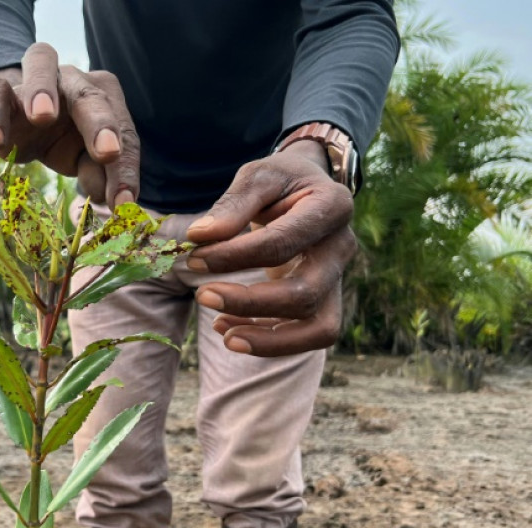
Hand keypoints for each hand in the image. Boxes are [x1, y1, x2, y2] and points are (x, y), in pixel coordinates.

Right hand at [0, 43, 139, 207]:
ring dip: (42, 89)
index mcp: (104, 96)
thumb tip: (105, 197)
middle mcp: (75, 80)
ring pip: (42, 65)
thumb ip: (98, 174)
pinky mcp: (0, 88)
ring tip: (42, 116)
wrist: (21, 118)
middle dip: (100, 123)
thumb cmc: (64, 138)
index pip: (121, 131)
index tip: (124, 200)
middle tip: (109, 153)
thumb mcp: (84, 160)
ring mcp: (36, 78)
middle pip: (90, 95)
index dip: (123, 168)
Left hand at [185, 140, 356, 356]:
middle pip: (304, 293)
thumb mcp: (258, 177)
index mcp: (332, 205)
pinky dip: (271, 340)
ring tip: (221, 332)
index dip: (234, 256)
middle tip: (202, 295)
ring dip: (269, 339)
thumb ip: (232, 205)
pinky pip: (310, 334)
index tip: (194, 258)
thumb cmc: (280, 181)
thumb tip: (199, 236)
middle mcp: (343, 246)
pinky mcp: (328, 298)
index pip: (281, 243)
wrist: (308, 189)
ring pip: (319, 328)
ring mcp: (340, 277)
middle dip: (249, 302)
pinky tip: (229, 330)